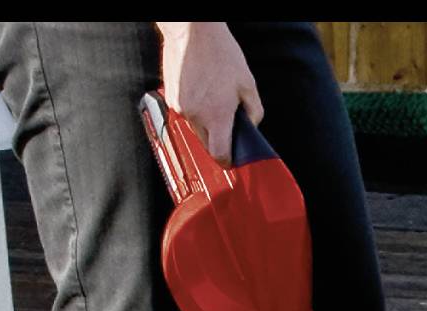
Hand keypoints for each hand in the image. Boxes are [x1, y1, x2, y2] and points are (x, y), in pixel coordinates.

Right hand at [157, 22, 262, 164]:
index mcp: (217, 116)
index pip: (220, 155)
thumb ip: (254, 112)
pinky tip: (200, 90)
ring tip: (212, 98)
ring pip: (196, 129)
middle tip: (226, 123)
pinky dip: (194, 109)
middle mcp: (197, 116)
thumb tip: (252, 126)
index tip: (231, 159)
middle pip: (207, 144)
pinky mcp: (172, 99)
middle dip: (218, 139)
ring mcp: (181, 108)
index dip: (227, 161)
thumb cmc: (220, 53)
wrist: (192, 32)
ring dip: (205, 122)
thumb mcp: (248, 83)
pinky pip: (186, 114)